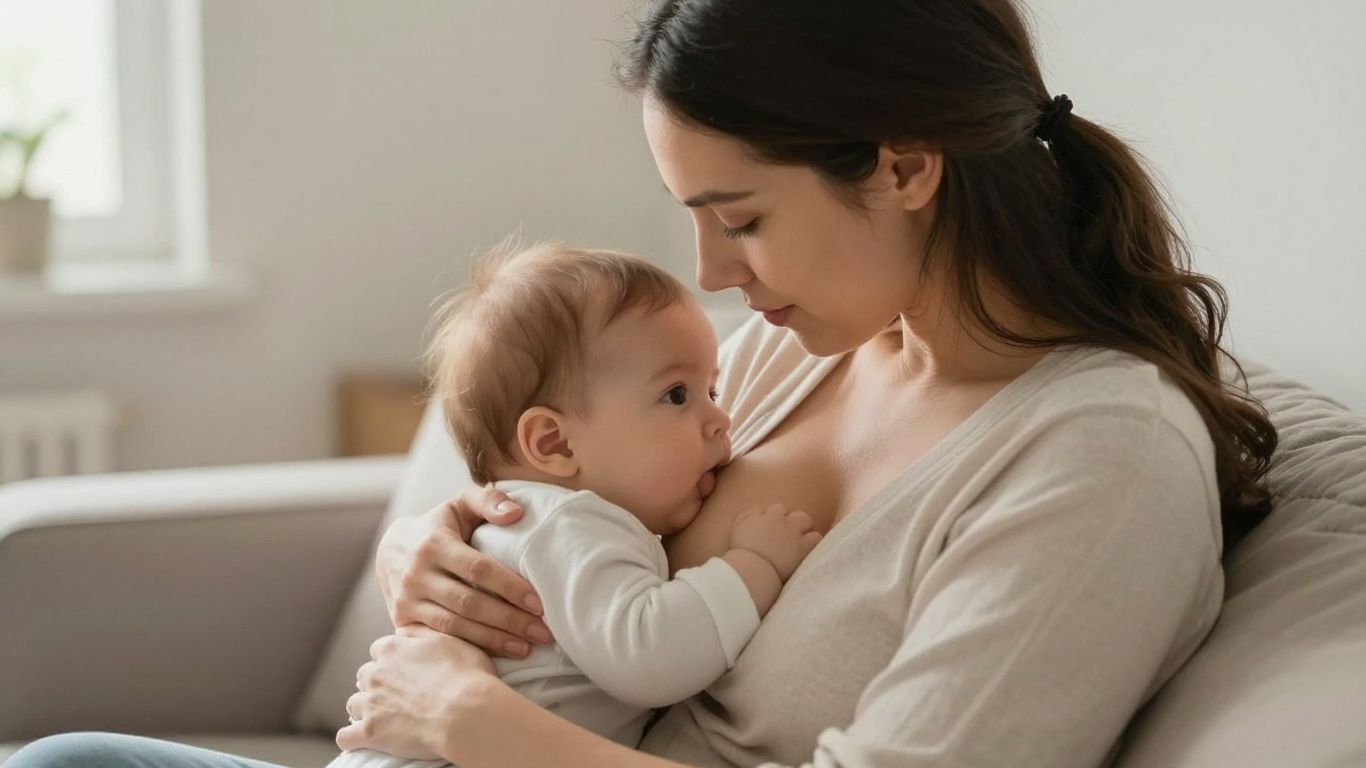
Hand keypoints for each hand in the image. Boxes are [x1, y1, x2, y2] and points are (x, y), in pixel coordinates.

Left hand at [336, 623, 496, 758]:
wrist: (467, 713)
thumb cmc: (467, 676)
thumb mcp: (451, 641)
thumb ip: (422, 633)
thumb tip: (403, 630)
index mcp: (393, 650)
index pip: (378, 650)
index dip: (391, 660)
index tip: (403, 670)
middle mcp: (376, 673)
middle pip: (364, 676)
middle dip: (376, 684)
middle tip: (397, 695)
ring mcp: (370, 703)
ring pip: (354, 704)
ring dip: (365, 710)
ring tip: (384, 718)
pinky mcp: (369, 732)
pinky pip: (345, 736)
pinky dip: (351, 738)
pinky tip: (362, 739)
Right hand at [375, 485, 553, 657]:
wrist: (390, 550)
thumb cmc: (440, 525)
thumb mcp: (460, 504)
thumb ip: (489, 501)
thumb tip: (517, 513)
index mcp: (434, 543)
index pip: (478, 568)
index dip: (510, 587)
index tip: (539, 603)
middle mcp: (416, 574)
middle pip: (469, 603)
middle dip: (509, 620)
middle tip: (543, 633)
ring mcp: (407, 601)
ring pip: (454, 627)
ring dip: (493, 640)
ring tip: (527, 648)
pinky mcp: (402, 622)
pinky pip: (438, 641)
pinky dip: (467, 650)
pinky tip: (494, 658)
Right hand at [728, 503, 822, 579]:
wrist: (751, 569)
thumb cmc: (741, 551)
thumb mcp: (737, 528)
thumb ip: (747, 515)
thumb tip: (759, 508)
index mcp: (767, 516)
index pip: (778, 509)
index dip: (778, 519)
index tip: (775, 530)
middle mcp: (782, 521)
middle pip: (795, 513)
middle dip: (795, 521)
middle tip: (790, 535)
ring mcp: (794, 533)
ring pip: (807, 520)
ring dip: (805, 528)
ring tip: (800, 541)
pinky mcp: (803, 547)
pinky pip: (816, 537)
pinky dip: (813, 541)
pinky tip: (807, 549)